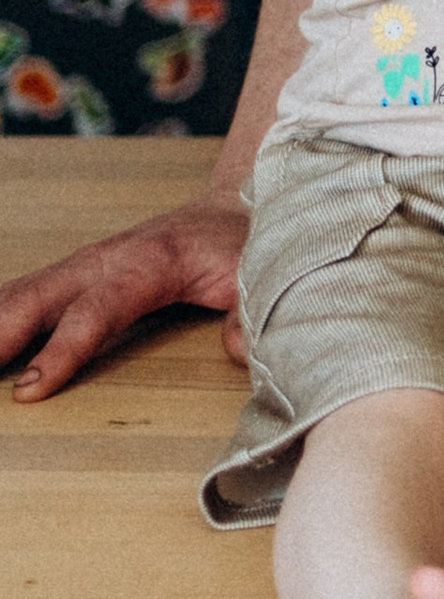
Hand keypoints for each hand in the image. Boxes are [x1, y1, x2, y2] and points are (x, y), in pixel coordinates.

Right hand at [0, 197, 251, 401]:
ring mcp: (80, 267)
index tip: (30, 391)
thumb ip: (250, 311)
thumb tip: (237, 349)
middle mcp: (101, 261)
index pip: (96, 311)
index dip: (62, 350)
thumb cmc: (241, 243)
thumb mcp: (262, 271)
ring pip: (17, 295)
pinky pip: (20, 296)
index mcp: (147, 263)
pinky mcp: (72, 277)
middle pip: (35, 297)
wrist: (229, 208)